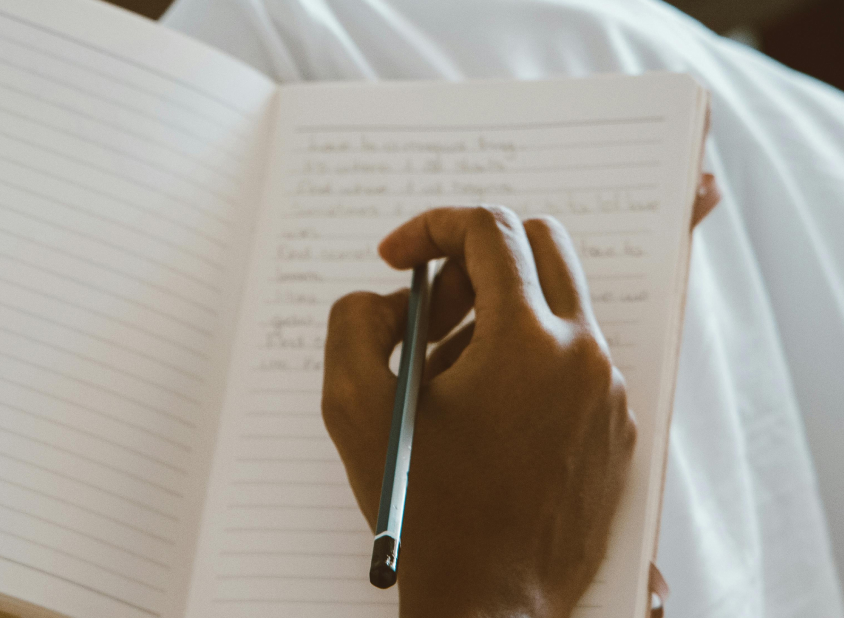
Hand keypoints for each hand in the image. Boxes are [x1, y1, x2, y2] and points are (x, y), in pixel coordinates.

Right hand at [324, 206, 633, 617]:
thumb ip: (355, 321)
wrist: (490, 602)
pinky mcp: (614, 428)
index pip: (488, 230)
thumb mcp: (355, 406)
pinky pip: (571, 359)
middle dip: (473, 257)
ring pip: (556, 305)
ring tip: (443, 374)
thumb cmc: (424, 510)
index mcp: (528, 340)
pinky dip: (524, 358)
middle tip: (428, 304)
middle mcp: (583, 355)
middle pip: (538, 246)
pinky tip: (480, 412)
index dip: (430, 227)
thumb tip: (388, 297)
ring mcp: (607, 393)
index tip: (396, 258)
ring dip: (496, 312)